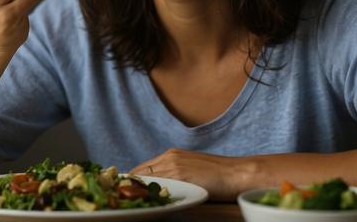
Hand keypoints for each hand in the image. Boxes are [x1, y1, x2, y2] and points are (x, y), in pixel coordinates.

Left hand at [130, 148, 252, 200]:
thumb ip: (176, 174)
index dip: (130, 180)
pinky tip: (144, 201)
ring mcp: (173, 166)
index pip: (142, 168)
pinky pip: (157, 185)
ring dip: (135, 191)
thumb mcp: (192, 169)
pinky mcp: (180, 175)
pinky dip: (147, 193)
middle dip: (128, 186)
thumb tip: (161, 188)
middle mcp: (169, 157)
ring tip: (127, 201)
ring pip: (145, 179)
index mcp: (171, 155)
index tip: (122, 191)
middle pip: (139, 173)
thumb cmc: (219, 175)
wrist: (237, 173)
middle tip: (119, 198)